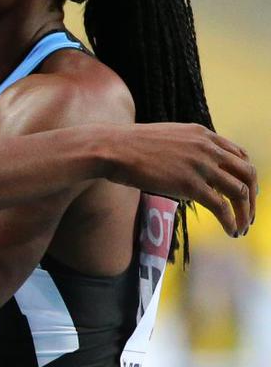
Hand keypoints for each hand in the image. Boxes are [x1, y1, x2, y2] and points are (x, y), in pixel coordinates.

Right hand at [104, 123, 256, 236]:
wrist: (113, 148)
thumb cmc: (130, 145)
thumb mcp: (166, 137)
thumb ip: (185, 147)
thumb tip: (186, 165)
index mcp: (202, 135)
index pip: (240, 155)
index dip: (246, 176)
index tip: (244, 192)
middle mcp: (207, 148)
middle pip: (247, 173)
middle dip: (253, 197)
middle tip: (248, 214)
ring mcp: (200, 166)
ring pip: (240, 192)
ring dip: (245, 213)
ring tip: (242, 228)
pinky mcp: (189, 185)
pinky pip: (222, 207)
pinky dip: (231, 222)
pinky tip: (231, 232)